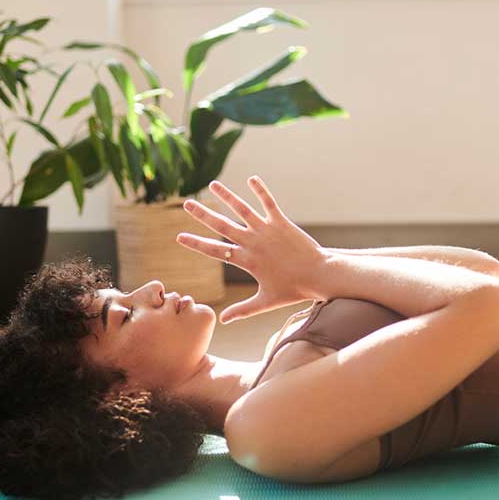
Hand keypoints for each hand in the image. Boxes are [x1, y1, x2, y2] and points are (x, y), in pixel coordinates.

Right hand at [176, 175, 326, 323]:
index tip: (179, 236)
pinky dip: (260, 191)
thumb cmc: (293, 290)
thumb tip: (222, 321)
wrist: (319, 276)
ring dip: (227, 196)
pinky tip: (251, 178)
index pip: (215, 251)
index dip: (196, 243)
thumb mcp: (265, 302)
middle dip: (203, 214)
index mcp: (247, 261)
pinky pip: (268, 203)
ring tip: (213, 184)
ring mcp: (267, 231)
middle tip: (187, 204)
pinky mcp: (281, 223)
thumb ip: (242, 310)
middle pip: (222, 226)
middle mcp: (253, 243)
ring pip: (242, 210)